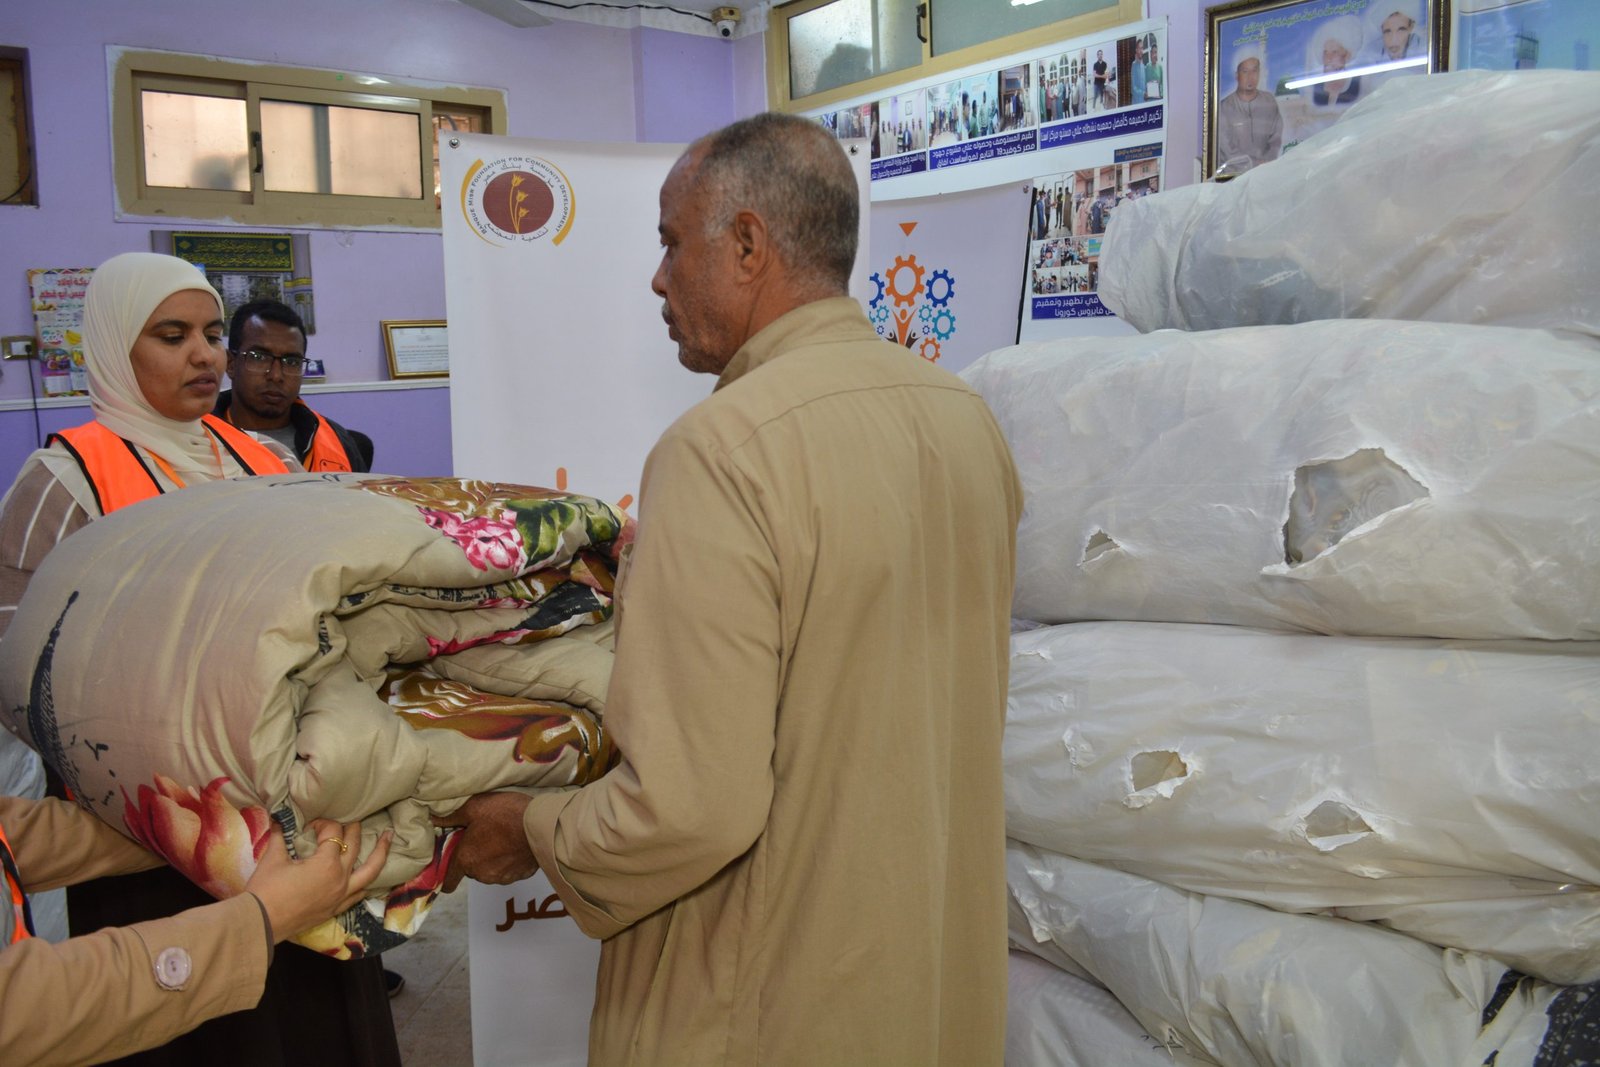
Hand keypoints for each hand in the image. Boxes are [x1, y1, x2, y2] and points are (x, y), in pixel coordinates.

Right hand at [246, 819, 391, 941]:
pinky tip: (369, 876)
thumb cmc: (265, 890)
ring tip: (389, 838)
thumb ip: (281, 836)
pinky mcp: (335, 909)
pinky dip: (366, 881)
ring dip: (380, 853)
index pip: (333, 833)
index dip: (322, 823)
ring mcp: (341, 895)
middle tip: (356, 817)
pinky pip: (359, 893)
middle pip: (355, 846)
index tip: (310, 824)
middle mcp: (341, 878)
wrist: (259, 923)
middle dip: (354, 829)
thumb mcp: (273, 858)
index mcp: (327, 863)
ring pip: (370, 872)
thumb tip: (280, 818)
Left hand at [431, 792, 538, 891]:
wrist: (540, 825)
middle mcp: (481, 873)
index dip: (447, 874)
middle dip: (474, 855)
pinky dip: (509, 860)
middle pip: (471, 869)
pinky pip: (509, 870)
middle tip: (482, 835)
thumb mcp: (474, 807)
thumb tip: (433, 819)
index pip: (448, 881)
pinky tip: (515, 844)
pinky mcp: (520, 876)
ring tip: (502, 837)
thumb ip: (451, 816)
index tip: (451, 864)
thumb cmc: (506, 814)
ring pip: (490, 870)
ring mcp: (502, 877)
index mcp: (466, 858)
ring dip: (492, 858)